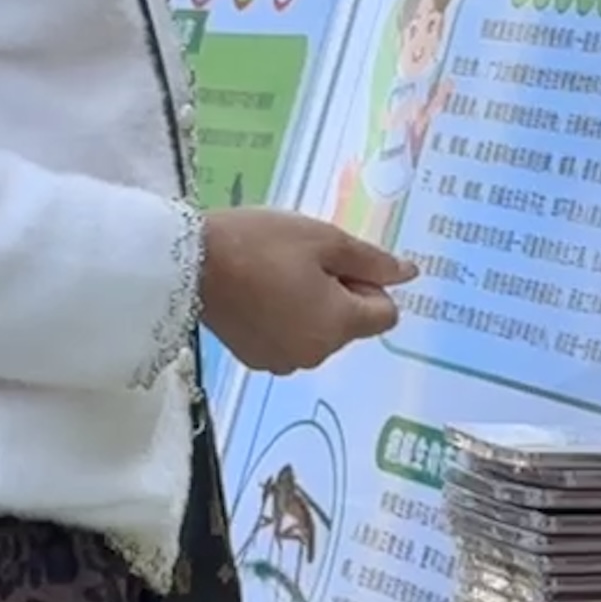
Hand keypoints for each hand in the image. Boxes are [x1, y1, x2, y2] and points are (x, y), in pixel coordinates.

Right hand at [203, 208, 412, 375]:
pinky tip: (257, 295)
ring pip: (319, 334)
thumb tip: (410, 275)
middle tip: (300, 263)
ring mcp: (284, 362)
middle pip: (351, 326)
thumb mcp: (325, 240)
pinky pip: (289, 341)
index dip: (369, 284)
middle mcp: (317, 354)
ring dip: (310, 309)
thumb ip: (372, 261)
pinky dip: (283, 321)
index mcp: (339, 325)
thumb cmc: (262, 243)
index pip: (385, 314)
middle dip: (338, 296)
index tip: (336, 263)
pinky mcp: (255, 359)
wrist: (190, 263)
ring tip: (274, 277)